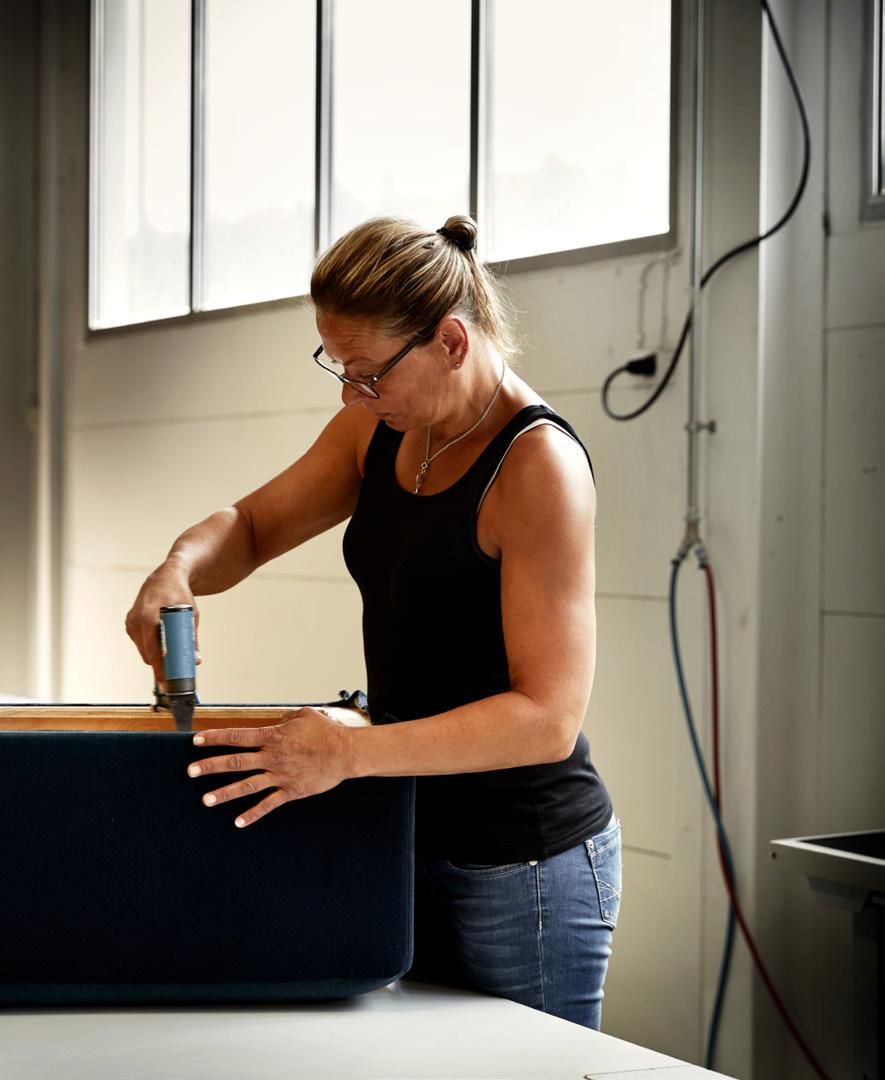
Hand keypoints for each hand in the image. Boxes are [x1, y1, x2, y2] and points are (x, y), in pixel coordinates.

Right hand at [125, 564, 201, 688]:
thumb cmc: (179, 594)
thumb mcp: (190, 615)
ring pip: (144, 650)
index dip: (160, 669)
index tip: (167, 682)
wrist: (165, 578)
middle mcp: (136, 620)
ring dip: (156, 655)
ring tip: (171, 654)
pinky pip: (141, 643)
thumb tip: (195, 661)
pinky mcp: (130, 624)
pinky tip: (161, 641)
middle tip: (175, 673)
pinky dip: (150, 646)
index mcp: (149, 617)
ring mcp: (131, 622)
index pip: (153, 652)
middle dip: (161, 665)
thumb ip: (191, 639)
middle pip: (147, 654)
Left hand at [186, 708, 353, 826]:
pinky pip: (268, 804)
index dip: (216, 738)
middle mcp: (272, 757)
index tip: (196, 740)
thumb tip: (274, 722)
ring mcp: (280, 776)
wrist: (345, 753)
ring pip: (247, 785)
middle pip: (236, 762)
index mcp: (273, 737)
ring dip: (225, 793)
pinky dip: (253, 814)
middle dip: (211, 766)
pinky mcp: (291, 791)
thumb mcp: (303, 716)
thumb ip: (284, 719)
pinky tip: (238, 822)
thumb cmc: (326, 732)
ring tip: (205, 800)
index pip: (238, 736)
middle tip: (190, 771)